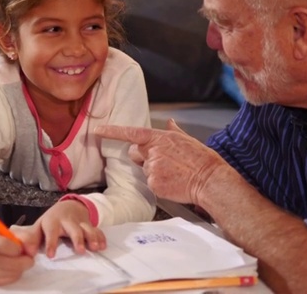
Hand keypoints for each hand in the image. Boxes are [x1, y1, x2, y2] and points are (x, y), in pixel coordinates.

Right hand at [0, 225, 38, 286]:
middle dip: (24, 261)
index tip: (22, 248)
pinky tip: (13, 268)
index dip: (18, 248)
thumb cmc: (2, 240)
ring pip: (13, 272)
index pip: (3, 245)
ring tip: (19, 261)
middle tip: (29, 258)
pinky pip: (11, 279)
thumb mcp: (12, 232)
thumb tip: (32, 250)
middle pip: (10, 263)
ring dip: (21, 267)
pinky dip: (17, 274)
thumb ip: (26, 236)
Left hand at [33, 199, 105, 257]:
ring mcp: (81, 222)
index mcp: (53, 222)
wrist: (69, 206)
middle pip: (74, 229)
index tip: (51, 255)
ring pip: (88, 229)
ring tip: (96, 248)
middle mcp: (68, 221)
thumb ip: (32, 238)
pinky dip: (101, 237)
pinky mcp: (90, 224)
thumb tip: (28, 252)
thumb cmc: (52, 220)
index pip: (51, 232)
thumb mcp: (40, 226)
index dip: (51, 243)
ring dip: (93, 238)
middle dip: (78, 239)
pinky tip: (103, 246)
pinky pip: (97, 230)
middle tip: (81, 250)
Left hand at [94, 119, 228, 204]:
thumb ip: (174, 131)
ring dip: (155, 172)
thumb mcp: (188, 140)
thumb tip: (170, 122)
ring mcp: (153, 168)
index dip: (112, 131)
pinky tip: (173, 182)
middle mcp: (153, 151)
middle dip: (143, 157)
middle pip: (135, 153)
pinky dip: (159, 185)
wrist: (209, 179)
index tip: (98, 130)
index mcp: (160, 138)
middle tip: (164, 162)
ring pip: (144, 170)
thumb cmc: (201, 159)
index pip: (131, 133)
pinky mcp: (155, 184)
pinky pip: (151, 184)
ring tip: (173, 173)